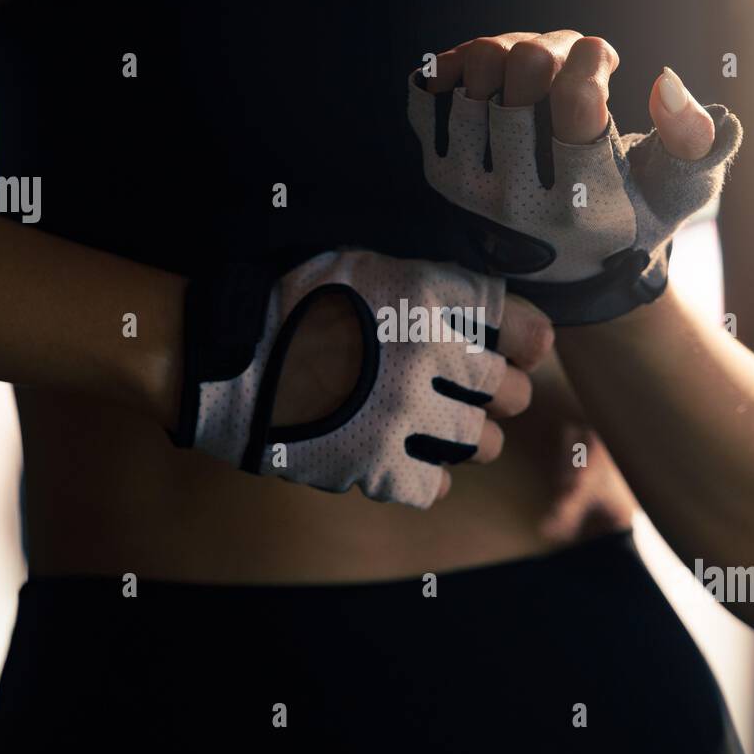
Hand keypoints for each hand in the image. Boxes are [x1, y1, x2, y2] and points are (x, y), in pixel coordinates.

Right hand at [274, 287, 552, 500]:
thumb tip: (495, 309)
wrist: (225, 360)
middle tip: (471, 395)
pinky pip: (437, 487)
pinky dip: (430, 478)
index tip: (519, 351)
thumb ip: (433, 283)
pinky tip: (409, 461)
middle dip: (496, 394)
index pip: (524, 328)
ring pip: (483, 445)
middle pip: (510, 393)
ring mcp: (405, 416)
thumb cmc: (294, 305)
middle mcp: (428, 358)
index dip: (527, 342)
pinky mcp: (377, 466)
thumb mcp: (366, 267)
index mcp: (429, 300)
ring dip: (469, 440)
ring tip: (441, 431)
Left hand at [408, 30, 739, 323]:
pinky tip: (492, 79)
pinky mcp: (435, 171)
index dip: (592, 57)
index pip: (576, 101)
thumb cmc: (629, 210)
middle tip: (570, 62)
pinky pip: (429, 87)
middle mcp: (518, 201)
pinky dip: (458, 64)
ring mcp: (468, 188)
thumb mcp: (677, 190)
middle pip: (523, 67)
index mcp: (583, 206)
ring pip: (477, 66)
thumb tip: (665, 84)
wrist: (559, 265)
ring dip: (512, 47)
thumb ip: (692, 142)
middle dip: (557, 46)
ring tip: (536, 70)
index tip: (602, 57)